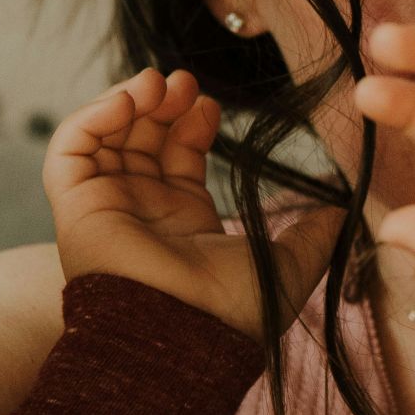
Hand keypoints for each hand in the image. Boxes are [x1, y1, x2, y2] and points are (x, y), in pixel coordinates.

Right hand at [43, 69, 338, 337]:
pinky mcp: (74, 203)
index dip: (193, 123)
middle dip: (162, 103)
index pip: (179, 155)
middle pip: (142, 138)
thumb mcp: (290, 264)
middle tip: (186, 81)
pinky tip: (129, 100)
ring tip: (159, 81)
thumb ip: (314, 233)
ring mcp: (105, 206)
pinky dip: (93, 115)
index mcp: (185, 223)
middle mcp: (142, 212)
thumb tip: (344, 210)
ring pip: (106, 135)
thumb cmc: (236, 309)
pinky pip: (70, 147)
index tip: (212, 104)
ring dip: (130, 99)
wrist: (187, 333)